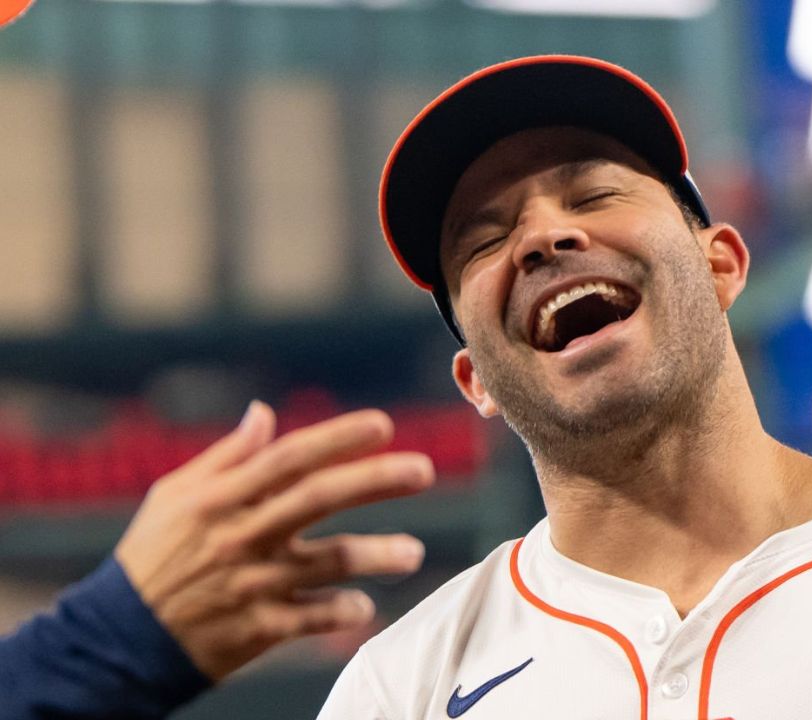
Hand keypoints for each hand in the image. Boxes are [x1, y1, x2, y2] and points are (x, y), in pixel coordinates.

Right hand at [114, 401, 431, 680]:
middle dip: (375, 480)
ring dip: (377, 554)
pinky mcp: (259, 627)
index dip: (337, 438)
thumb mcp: (175, 495)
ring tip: (414, 552)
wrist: (118, 639)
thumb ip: (227, 456)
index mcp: (221, 496)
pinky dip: (344, 611)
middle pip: (319, 497)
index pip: (290, 457)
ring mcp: (253, 582)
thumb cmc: (152, 557)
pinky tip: (367, 606)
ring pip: (328, 560)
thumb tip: (263, 411)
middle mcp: (242, 534)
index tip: (382, 425)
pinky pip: (313, 617)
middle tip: (423, 470)